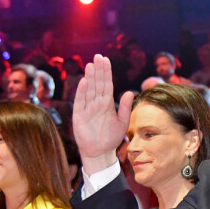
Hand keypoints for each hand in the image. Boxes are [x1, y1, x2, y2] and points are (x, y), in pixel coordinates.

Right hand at [72, 54, 133, 173]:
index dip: (106, 72)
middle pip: (97, 83)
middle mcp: (96, 103)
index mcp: (106, 103)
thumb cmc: (111, 138)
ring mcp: (87, 108)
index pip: (106, 84)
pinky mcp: (79, 116)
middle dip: (98, 70)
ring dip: (90, 77)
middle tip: (98, 56)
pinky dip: (82, 91)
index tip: (106, 59)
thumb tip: (130, 92)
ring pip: (89, 89)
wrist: (100, 152)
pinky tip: (84, 81)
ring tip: (91, 65)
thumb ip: (125, 108)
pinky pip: (80, 101)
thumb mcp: (122, 122)